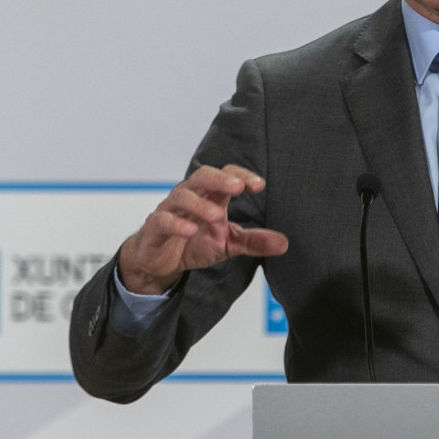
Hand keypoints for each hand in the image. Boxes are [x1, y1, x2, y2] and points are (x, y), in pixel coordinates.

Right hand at [117, 164, 287, 294]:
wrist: (161, 262)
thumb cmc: (194, 243)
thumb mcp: (228, 244)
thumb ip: (254, 241)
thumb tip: (284, 243)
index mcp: (210, 195)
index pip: (226, 176)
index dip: (241, 177)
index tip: (259, 185)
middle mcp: (190, 196)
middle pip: (202, 176)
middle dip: (220, 179)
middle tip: (238, 187)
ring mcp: (170, 210)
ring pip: (182, 196)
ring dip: (199, 204)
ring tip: (217, 214)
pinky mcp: (154, 227)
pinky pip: (162, 220)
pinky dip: (176, 224)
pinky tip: (190, 230)